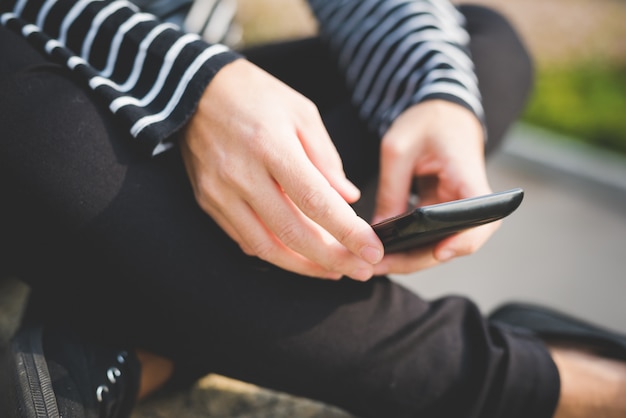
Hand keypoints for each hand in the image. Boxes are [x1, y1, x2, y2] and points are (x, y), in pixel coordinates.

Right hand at [180, 59, 382, 280]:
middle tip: (361, 270)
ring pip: (266, 246)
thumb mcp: (301, 113)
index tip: (372, 251)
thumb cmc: (256, 96)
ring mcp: (220, 192)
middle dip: (332, 259)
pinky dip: (276, 253)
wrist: (196, 91)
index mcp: (272, 146)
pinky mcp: (208, 202)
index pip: (315, 201)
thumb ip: (326, 159)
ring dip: (304, 266)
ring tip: (334, 271)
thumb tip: (348, 198)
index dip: (347, 232)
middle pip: (291, 233)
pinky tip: (299, 256)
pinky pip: (245, 239)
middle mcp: (242, 175)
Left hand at [372, 100, 497, 274]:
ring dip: (409, 258)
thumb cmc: (424, 120)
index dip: (463, 241)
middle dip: (417, 259)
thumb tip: (379, 231)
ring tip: (372, 265)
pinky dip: (408, 245)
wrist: (439, 110)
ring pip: (440, 244)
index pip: (481, 219)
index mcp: (468, 177)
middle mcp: (470, 199)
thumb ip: (391, 190)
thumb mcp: (398, 149)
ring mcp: (457, 208)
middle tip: (378, 267)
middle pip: (455, 242)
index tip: (438, 253)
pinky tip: (380, 251)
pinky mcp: (443, 211)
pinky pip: (430, 235)